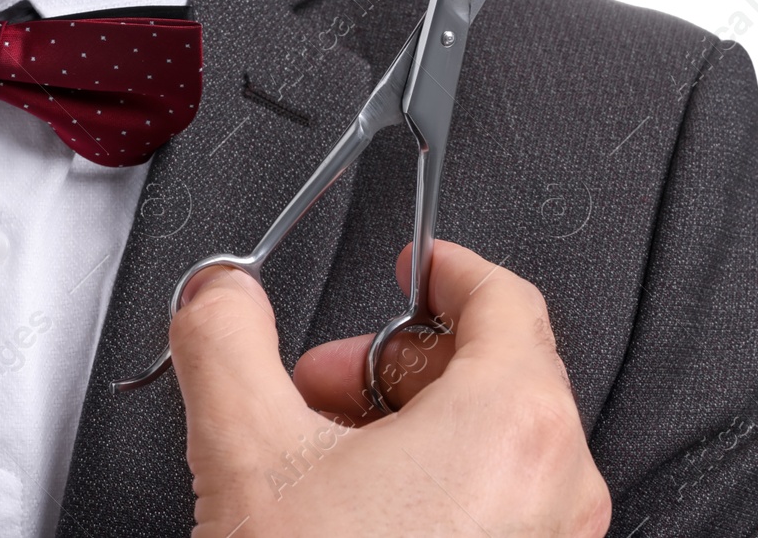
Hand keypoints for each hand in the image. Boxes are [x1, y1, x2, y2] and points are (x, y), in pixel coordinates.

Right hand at [169, 241, 610, 536]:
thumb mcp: (244, 445)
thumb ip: (224, 336)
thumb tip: (219, 296)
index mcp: (511, 426)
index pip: (503, 299)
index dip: (444, 266)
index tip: (411, 262)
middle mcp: (554, 489)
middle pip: (487, 370)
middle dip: (385, 364)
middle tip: (314, 385)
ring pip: (484, 443)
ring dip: (397, 429)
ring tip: (315, 464)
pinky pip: (488, 505)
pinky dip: (422, 487)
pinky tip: (344, 519)